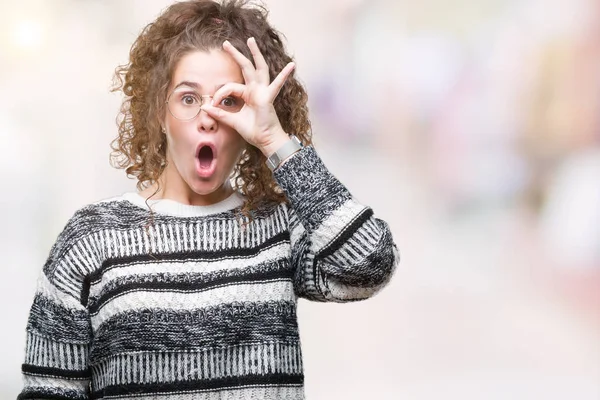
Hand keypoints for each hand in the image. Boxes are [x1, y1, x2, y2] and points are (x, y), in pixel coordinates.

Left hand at [200, 37, 295, 156]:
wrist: (265, 140)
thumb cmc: (253, 131)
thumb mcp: (232, 121)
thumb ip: (219, 114)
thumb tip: (204, 107)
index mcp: (247, 94)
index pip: (229, 87)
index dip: (219, 95)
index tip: (212, 105)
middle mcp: (255, 89)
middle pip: (245, 67)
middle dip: (235, 54)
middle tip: (225, 43)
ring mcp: (263, 91)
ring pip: (258, 68)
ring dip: (255, 53)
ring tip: (251, 40)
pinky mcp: (268, 97)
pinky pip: (277, 85)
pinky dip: (284, 75)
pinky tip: (291, 65)